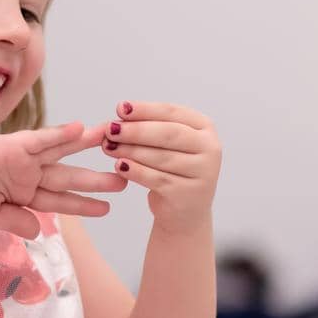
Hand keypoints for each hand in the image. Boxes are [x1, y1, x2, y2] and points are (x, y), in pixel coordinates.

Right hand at [0, 122, 127, 237]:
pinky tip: (81, 129)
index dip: (82, 204)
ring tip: (112, 141)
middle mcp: (25, 174)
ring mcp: (20, 158)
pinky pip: (41, 138)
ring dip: (86, 148)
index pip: (58, 200)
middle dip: (95, 179)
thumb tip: (40, 231)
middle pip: (67, 177)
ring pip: (61, 153)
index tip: (106, 208)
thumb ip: (14, 221)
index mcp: (19, 193)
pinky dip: (60, 134)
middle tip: (125, 178)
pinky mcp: (12, 145)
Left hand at [100, 101, 221, 231]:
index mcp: (203, 128)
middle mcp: (209, 147)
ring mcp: (203, 172)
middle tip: (110, 129)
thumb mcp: (163, 144)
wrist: (184, 209)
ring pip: (162, 157)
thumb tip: (118, 117)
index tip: (120, 108)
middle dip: (136, 130)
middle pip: (169, 134)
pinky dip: (137, 171)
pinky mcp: (190, 193)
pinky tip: (119, 166)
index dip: (145, 109)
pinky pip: (158, 179)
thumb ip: (146, 128)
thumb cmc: (169, 168)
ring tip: (108, 147)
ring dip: (131, 150)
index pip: (172, 112)